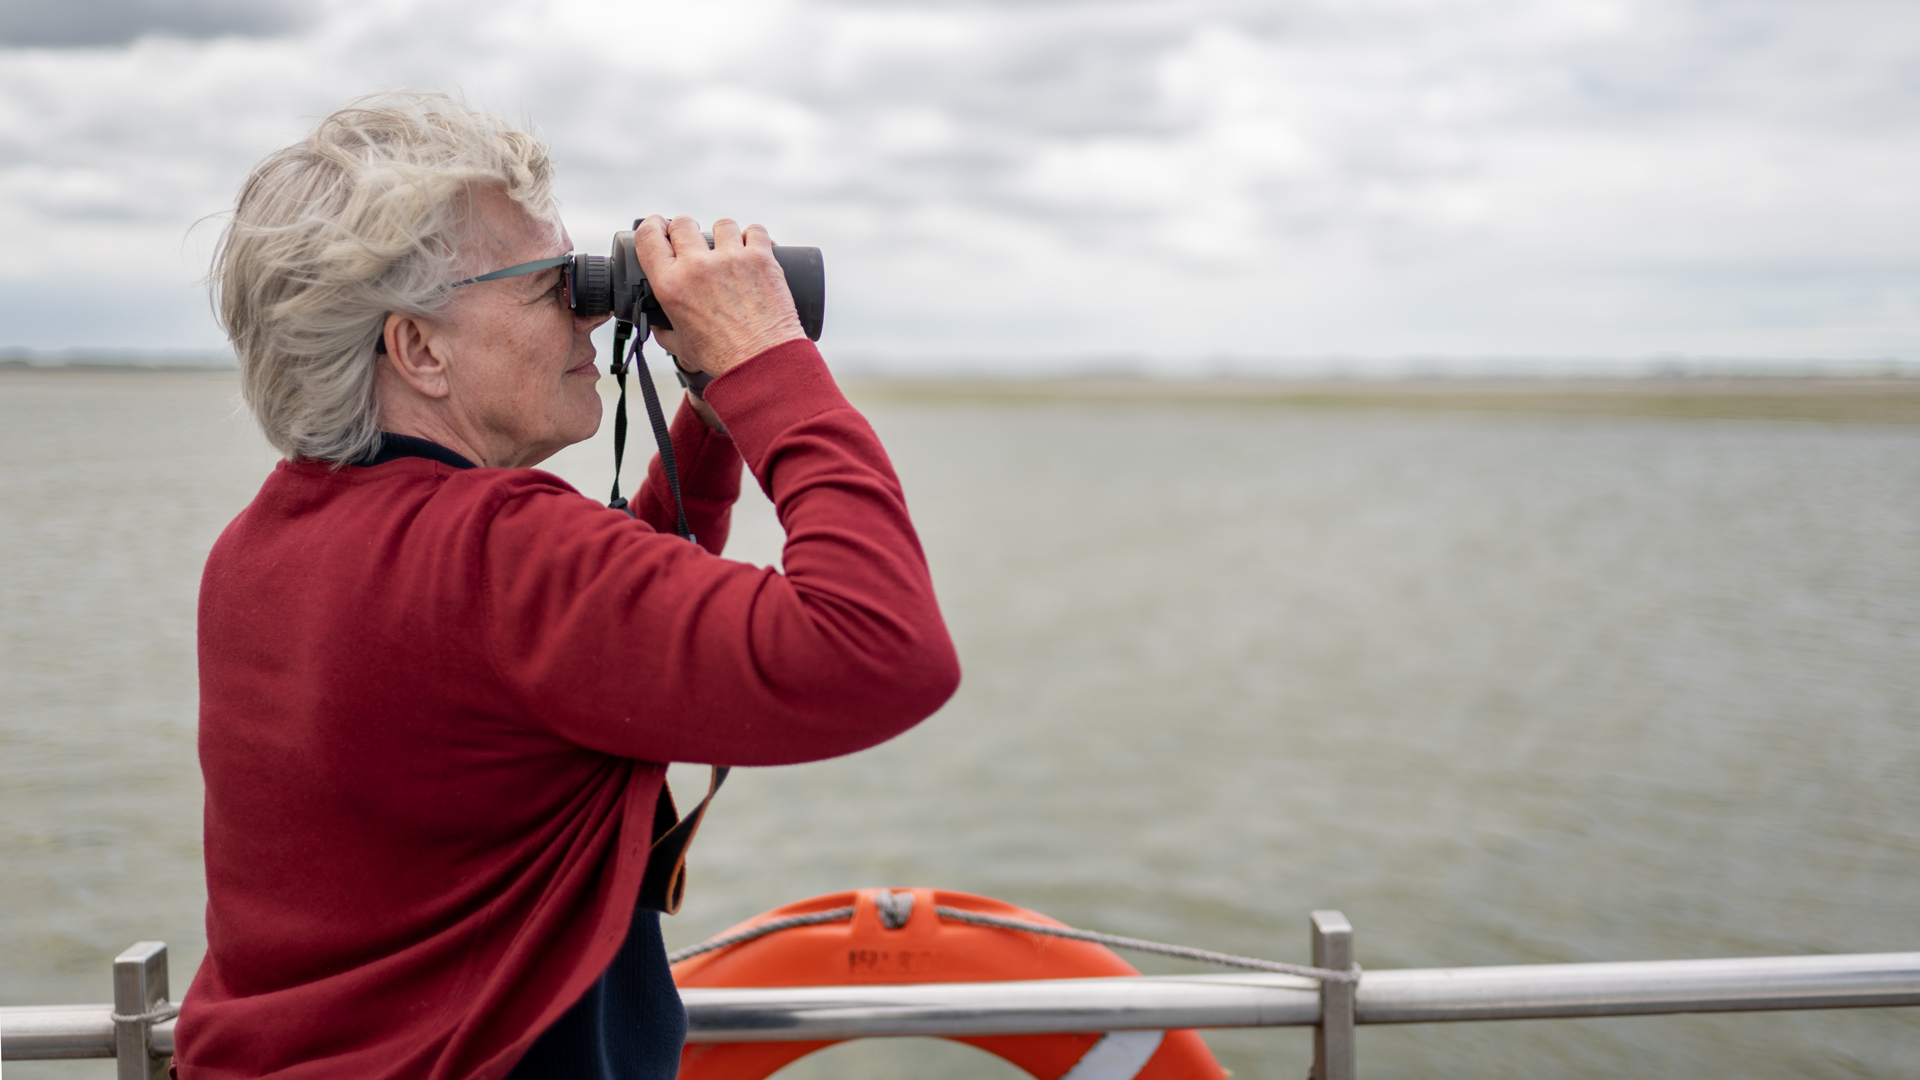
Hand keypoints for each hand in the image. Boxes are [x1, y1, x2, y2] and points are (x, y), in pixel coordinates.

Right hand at [636, 215, 804, 378]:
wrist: (763, 363)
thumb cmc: (722, 358)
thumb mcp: (680, 346)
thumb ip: (663, 330)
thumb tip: (657, 323)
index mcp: (670, 285)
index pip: (648, 237)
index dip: (652, 225)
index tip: (659, 226)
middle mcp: (697, 266)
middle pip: (683, 223)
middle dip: (687, 229)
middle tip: (696, 243)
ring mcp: (730, 259)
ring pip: (721, 224)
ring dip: (724, 235)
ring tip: (730, 251)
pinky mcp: (761, 258)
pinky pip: (755, 230)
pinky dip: (755, 238)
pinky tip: (755, 249)